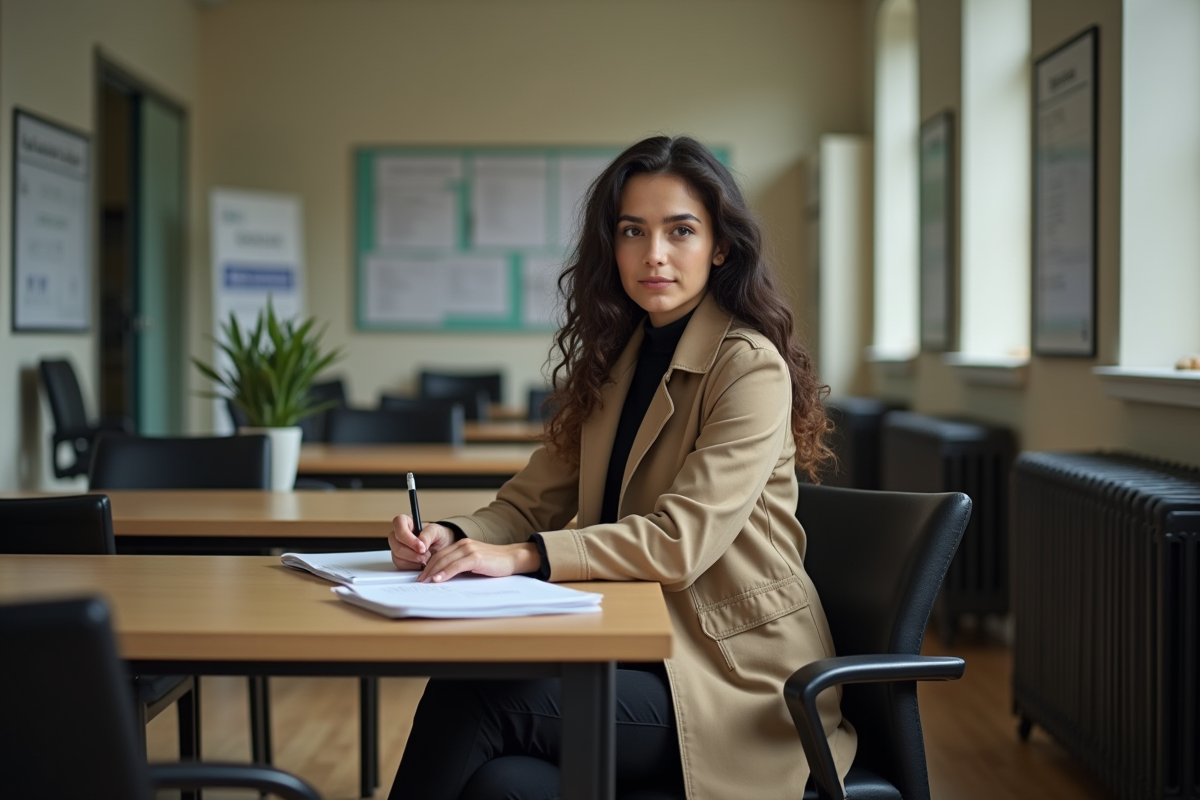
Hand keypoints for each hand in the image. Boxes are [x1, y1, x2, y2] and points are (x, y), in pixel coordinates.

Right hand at [389, 515, 455, 570]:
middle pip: (395, 543)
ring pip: (397, 556)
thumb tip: (421, 544)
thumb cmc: (438, 536)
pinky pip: (401, 565)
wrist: (442, 548)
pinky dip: (413, 566)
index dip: (407, 536)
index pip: (398, 523)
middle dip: (412, 553)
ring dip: (414, 561)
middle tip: (426, 555)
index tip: (421, 546)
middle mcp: (399, 535)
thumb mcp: (437, 532)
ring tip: (426, 558)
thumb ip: (428, 535)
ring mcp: (397, 548)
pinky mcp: (399, 560)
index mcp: (407, 522)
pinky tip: (422, 563)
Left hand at [418, 539, 540, 582]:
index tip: (422, 576)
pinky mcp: (475, 557)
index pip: (440, 555)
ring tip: (425, 582)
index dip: (429, 566)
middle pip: (439, 557)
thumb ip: (461, 566)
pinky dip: (445, 573)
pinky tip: (438, 579)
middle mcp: (464, 544)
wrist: (512, 558)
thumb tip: (444, 578)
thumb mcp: (474, 563)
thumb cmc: (494, 563)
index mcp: (462, 544)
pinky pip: (456, 566)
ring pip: (445, 560)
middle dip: (428, 570)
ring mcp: (469, 550)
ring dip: (433, 572)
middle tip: (420, 582)